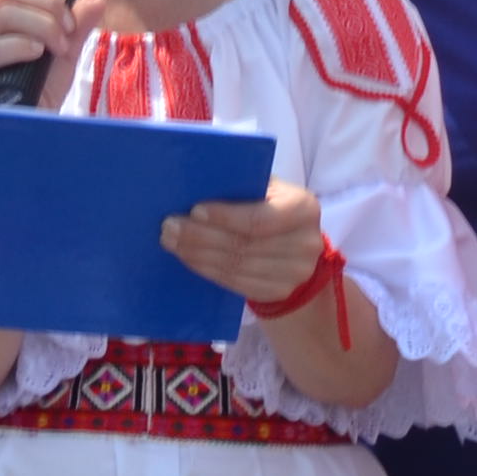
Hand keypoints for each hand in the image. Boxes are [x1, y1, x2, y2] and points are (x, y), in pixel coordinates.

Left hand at [165, 180, 329, 308]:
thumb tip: (198, 183)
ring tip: (172, 242)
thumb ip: (242, 184)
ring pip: (236, 266)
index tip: (194, 211)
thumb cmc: (270, 204)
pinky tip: (189, 258)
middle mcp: (307, 243)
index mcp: (304, 208)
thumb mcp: (266, 187)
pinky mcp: (279, 291)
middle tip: (169, 227)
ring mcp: (296, 273)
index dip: (226, 217)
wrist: (294, 243)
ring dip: (198, 254)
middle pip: (244, 244)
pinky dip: (208, 270)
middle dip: (201, 236)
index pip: (260, 218)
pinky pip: (236, 283)